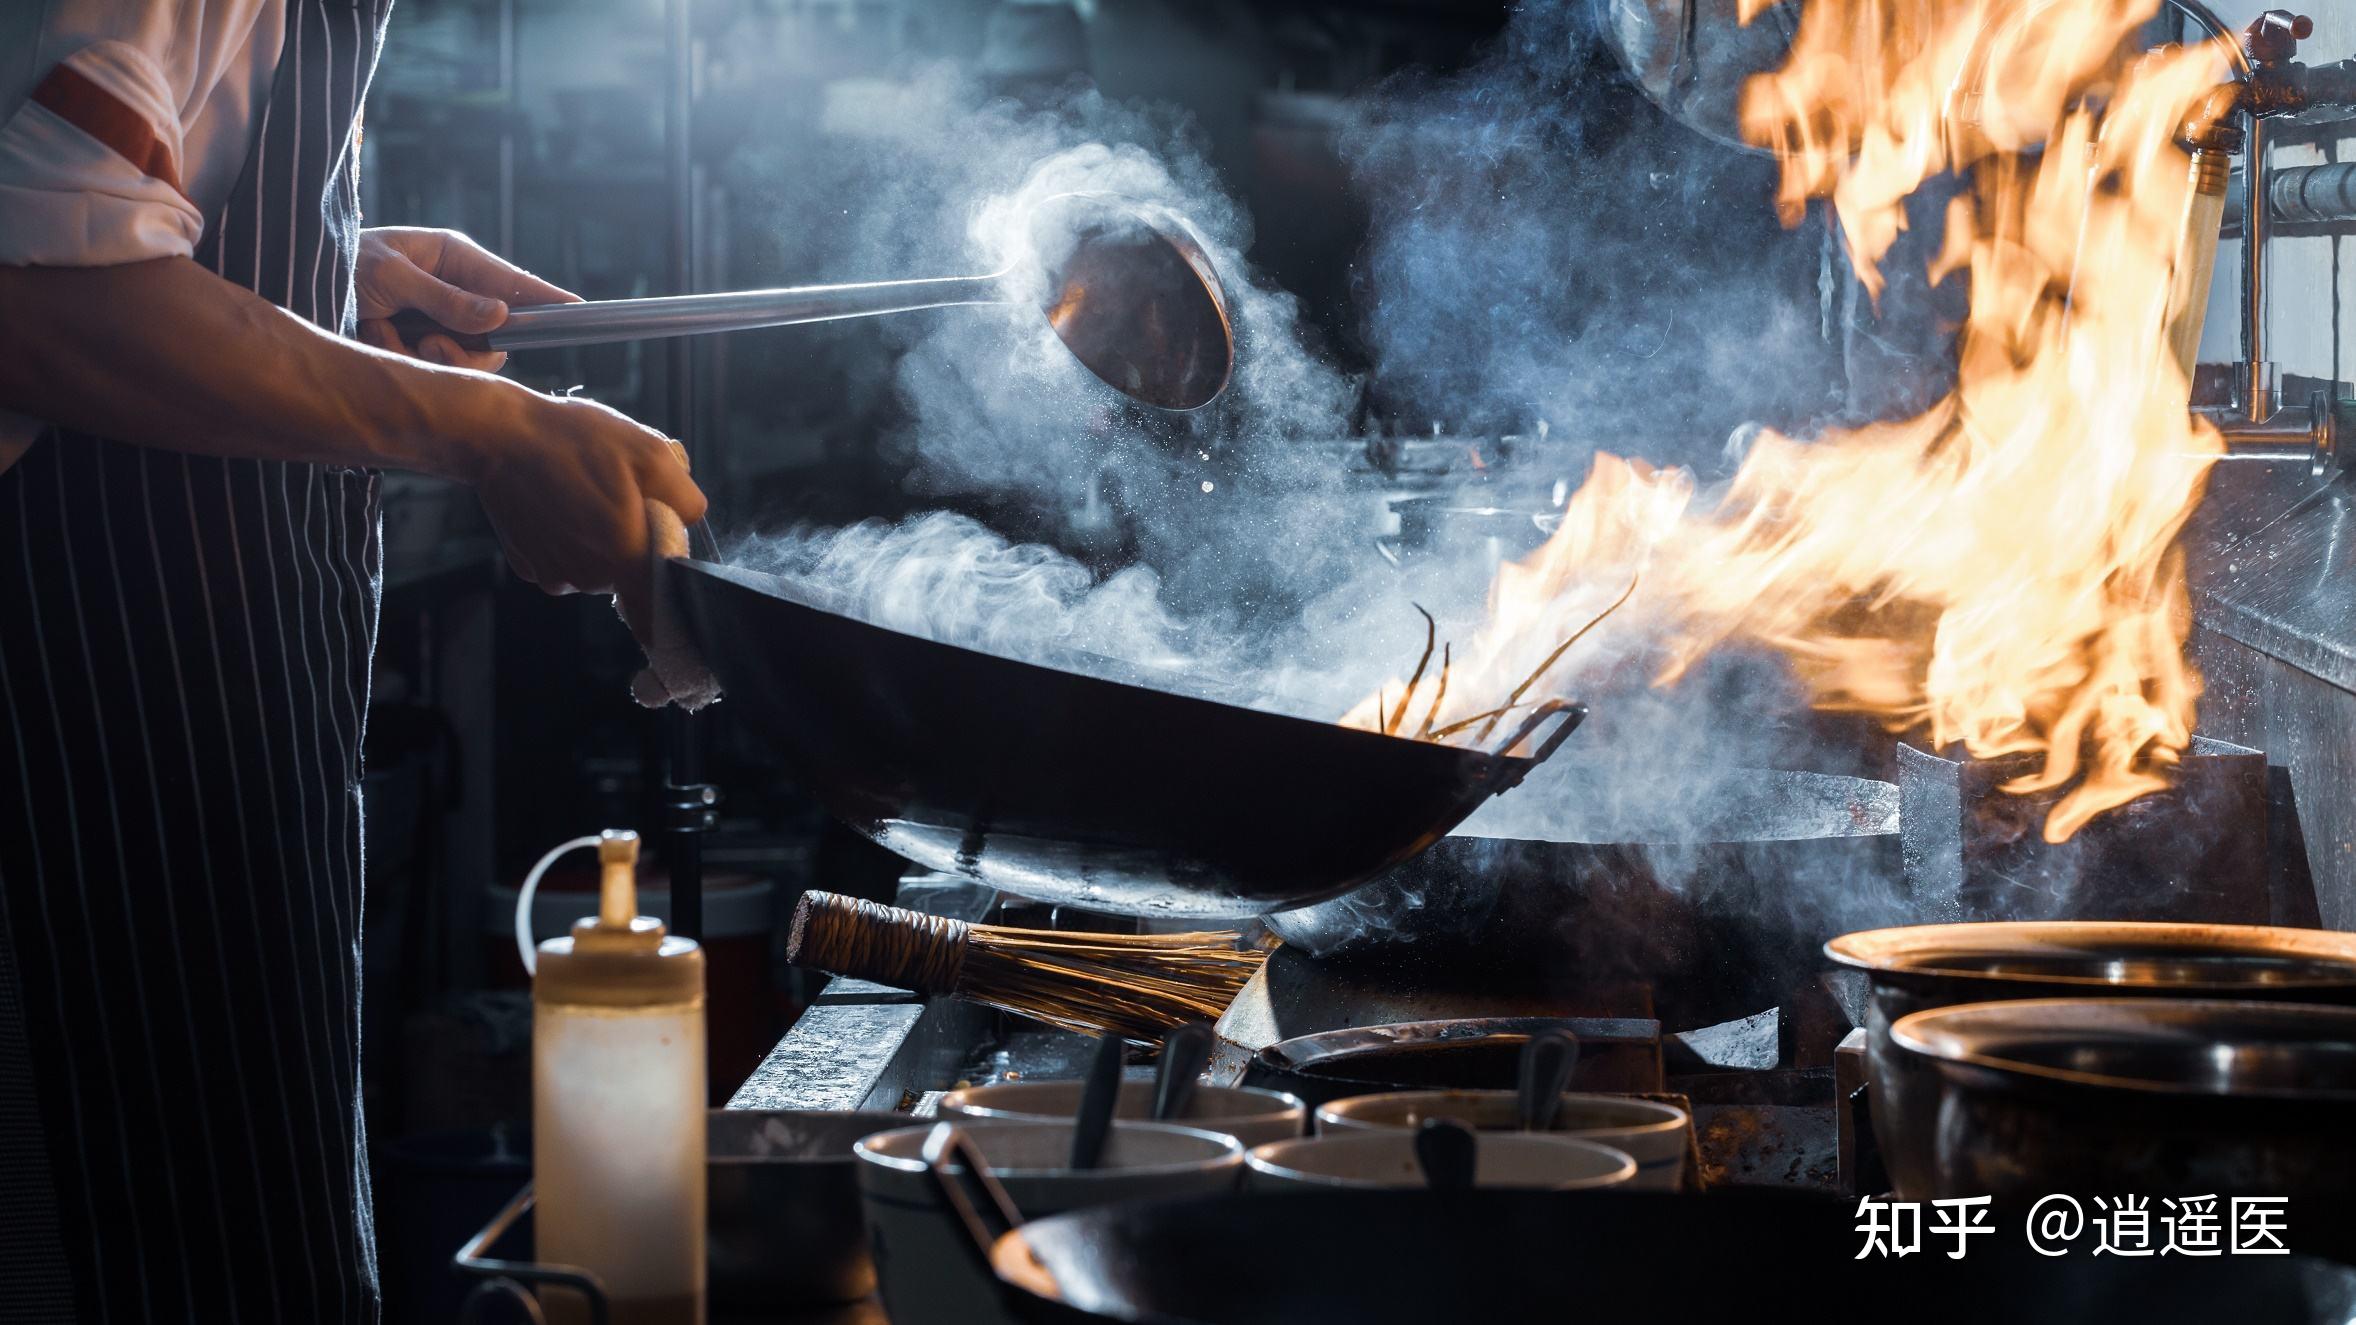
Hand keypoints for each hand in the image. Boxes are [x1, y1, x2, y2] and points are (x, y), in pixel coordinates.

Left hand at [355, 227, 578, 372]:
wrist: (292, 285)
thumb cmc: (339, 262)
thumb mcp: (389, 276)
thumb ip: (445, 299)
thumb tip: (501, 317)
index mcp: (454, 258)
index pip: (513, 281)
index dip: (547, 297)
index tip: (580, 308)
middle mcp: (455, 291)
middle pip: (496, 335)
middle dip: (463, 347)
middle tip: (428, 343)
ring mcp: (439, 320)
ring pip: (467, 358)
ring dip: (426, 355)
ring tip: (384, 333)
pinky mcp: (419, 344)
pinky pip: (436, 369)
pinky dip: (401, 359)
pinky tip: (373, 337)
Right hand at [472, 389, 707, 626]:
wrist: (499, 436)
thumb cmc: (577, 441)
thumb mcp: (652, 454)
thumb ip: (686, 500)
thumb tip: (689, 523)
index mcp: (626, 557)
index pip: (660, 609)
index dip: (669, 592)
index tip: (666, 567)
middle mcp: (591, 578)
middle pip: (632, 573)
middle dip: (635, 539)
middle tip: (621, 493)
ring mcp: (555, 575)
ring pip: (599, 566)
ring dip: (601, 538)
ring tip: (584, 491)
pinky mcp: (530, 566)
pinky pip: (565, 560)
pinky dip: (569, 538)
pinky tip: (558, 503)